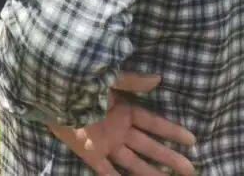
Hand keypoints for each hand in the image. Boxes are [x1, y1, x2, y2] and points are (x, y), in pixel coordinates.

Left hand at [48, 73, 196, 175]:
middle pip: (148, 146)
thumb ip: (132, 81)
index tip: (192, 140)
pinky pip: (106, 171)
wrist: (51, 90)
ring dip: (150, 173)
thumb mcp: (108, 77)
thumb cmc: (80, 81)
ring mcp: (104, 142)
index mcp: (122, 109)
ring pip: (133, 162)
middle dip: (168, 158)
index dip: (171, 131)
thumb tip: (158, 78)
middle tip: (190, 169)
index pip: (152, 123)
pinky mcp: (89, 152)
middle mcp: (117, 128)